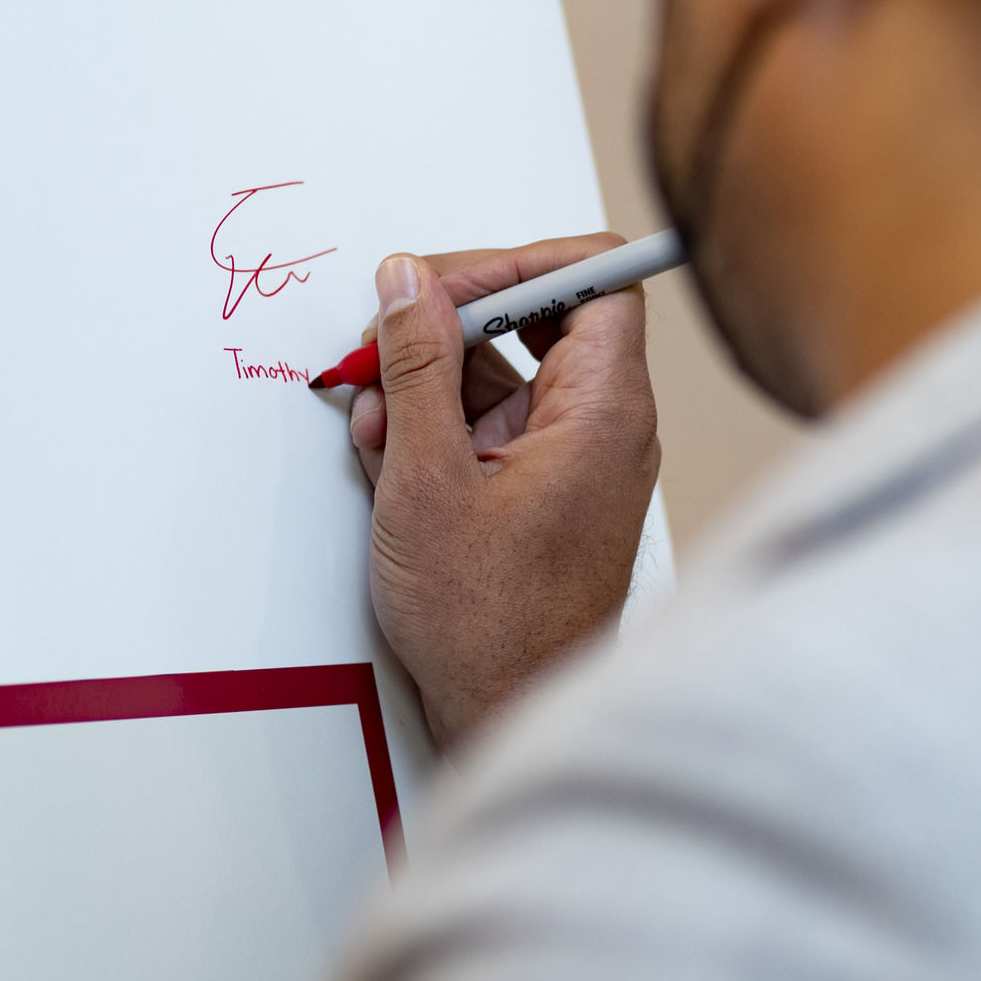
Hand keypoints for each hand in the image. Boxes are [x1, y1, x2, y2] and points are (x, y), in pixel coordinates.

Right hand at [350, 236, 661, 745]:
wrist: (506, 718)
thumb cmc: (490, 626)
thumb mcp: (426, 477)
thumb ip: (416, 365)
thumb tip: (407, 282)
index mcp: (604, 412)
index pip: (594, 276)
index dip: (515, 262)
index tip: (441, 285)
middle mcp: (607, 428)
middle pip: (541, 319)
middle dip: (451, 323)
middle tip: (385, 341)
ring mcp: (579, 462)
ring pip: (508, 377)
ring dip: (431, 383)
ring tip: (373, 415)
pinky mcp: (548, 494)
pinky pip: (498, 428)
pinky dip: (441, 428)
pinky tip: (389, 453)